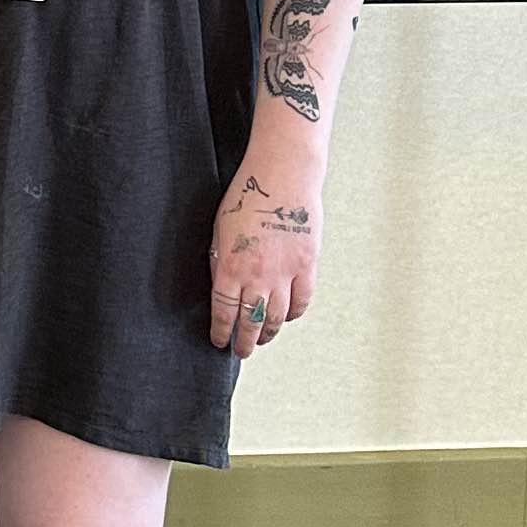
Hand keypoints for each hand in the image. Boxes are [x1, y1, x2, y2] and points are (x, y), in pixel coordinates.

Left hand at [212, 156, 319, 353]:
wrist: (282, 175)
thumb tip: (221, 286)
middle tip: (241, 351)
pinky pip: (301, 301)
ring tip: (261, 339)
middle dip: (244, 342)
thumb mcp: (219, 229)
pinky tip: (285, 317)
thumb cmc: (246, 196)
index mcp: (230, 266)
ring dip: (267, 333)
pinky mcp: (307, 265)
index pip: (224, 312)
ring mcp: (285, 272)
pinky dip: (292, 314)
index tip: (219, 341)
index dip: (221, 331)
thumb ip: (220, 261)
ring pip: (276, 317)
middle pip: (250, 322)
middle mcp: (257, 275)